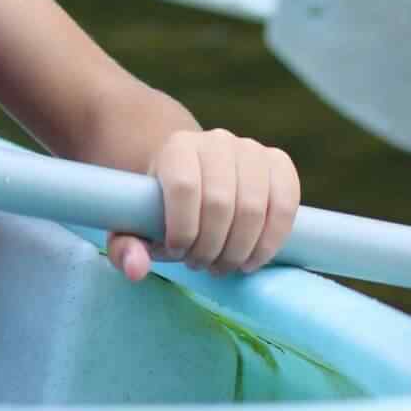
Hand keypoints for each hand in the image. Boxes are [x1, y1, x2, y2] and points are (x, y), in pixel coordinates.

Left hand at [107, 129, 299, 280]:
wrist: (198, 175)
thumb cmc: (163, 205)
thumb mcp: (135, 223)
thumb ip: (125, 246)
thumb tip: (135, 269)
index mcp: (177, 146)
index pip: (184, 187)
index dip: (183, 229)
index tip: (177, 253)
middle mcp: (216, 141)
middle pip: (220, 202)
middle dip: (211, 246)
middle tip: (202, 266)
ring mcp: (252, 149)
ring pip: (254, 208)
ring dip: (241, 249)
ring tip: (224, 265)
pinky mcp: (279, 164)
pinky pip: (285, 205)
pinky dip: (272, 240)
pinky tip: (254, 259)